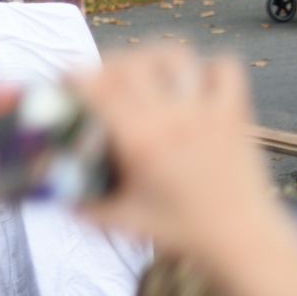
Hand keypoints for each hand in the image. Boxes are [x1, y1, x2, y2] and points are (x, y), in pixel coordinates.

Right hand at [77, 50, 273, 260]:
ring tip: (147, 75)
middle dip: (108, 65)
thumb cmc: (181, 232)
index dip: (74, 77)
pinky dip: (207, 69)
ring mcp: (207, 111)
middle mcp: (171, 117)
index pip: (96, 87)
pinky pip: (223, 68)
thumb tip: (53, 189)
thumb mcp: (122, 221)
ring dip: (154, 58)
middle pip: (129, 62)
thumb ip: (83, 204)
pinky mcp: (236, 114)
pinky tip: (194, 87)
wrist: (243, 241)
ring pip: (175, 55)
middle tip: (103, 80)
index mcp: (139, 141)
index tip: (66, 82)